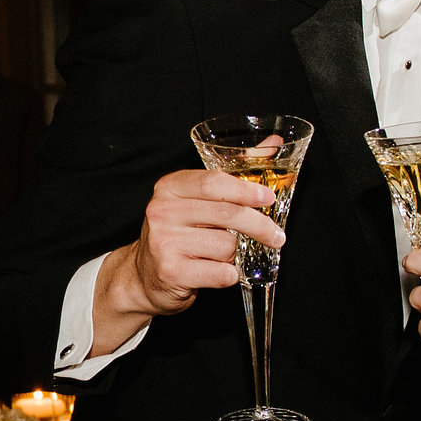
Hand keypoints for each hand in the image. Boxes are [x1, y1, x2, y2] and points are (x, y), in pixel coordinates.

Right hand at [110, 167, 281, 320]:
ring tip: (222, 255)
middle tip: (277, 236)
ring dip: (235, 254)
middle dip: (259, 226)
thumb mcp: (196, 200)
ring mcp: (164, 242)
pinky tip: (217, 271)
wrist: (144, 276)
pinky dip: (229, 274)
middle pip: (227, 214)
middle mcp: (163, 212)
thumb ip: (233, 175)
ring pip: (227, 245)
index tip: (268, 198)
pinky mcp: (172, 272)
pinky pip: (221, 273)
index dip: (245, 190)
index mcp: (169, 188)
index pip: (213, 182)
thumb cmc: (178, 234)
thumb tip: (274, 144)